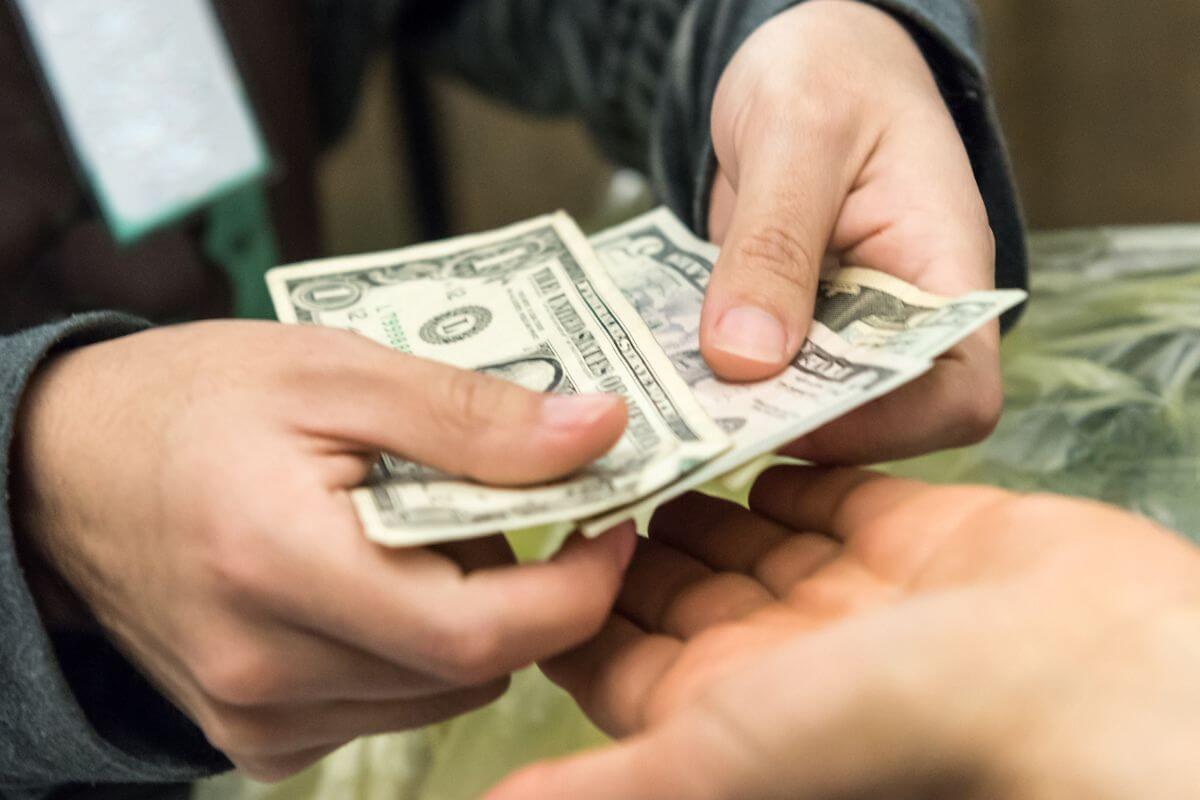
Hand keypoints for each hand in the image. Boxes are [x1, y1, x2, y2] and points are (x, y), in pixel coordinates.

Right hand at [13, 320, 635, 780]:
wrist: (65, 468)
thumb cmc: (194, 403)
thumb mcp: (337, 371)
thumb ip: (472, 414)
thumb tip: (600, 431)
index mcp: (282, 564)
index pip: (481, 632)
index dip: (576, 588)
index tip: (612, 526)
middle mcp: (264, 667)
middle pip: (471, 668)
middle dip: (528, 592)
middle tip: (521, 508)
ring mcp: (255, 716)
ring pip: (439, 695)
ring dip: (471, 620)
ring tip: (430, 534)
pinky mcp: (254, 736)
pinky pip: (385, 709)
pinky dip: (415, 652)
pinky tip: (381, 582)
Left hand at [489, 467, 1199, 798]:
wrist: (1099, 677)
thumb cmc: (908, 723)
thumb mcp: (725, 751)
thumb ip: (616, 785)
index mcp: (728, 715)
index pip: (617, 655)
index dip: (569, 596)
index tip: (526, 522)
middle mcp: (785, 663)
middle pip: (680, 589)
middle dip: (628, 526)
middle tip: (574, 448)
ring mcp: (854, 599)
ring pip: (749, 538)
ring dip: (697, 485)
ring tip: (639, 418)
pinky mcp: (917, 541)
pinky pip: (830, 496)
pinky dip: (785, 463)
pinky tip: (743, 427)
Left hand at [703, 0, 1000, 460]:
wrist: (797, 54)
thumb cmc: (829, 71)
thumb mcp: (800, 134)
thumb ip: (775, 241)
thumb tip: (747, 358)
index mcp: (947, 272)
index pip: (957, 395)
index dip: (883, 424)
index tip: (788, 414)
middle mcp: (902, 317)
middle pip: (876, 419)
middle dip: (792, 426)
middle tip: (699, 416)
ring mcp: (841, 327)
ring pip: (806, 407)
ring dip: (740, 408)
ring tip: (668, 394)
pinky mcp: (787, 326)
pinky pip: (756, 372)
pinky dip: (714, 377)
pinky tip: (661, 368)